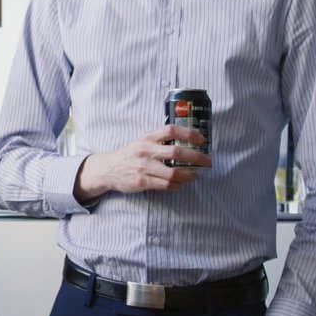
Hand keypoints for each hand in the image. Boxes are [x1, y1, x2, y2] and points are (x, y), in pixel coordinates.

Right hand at [73, 126, 208, 201]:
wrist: (108, 169)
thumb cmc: (130, 154)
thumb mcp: (143, 141)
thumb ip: (160, 140)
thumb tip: (186, 141)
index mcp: (147, 137)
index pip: (171, 130)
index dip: (189, 133)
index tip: (202, 139)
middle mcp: (146, 150)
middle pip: (176, 152)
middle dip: (196, 157)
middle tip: (207, 161)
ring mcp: (143, 167)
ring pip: (173, 173)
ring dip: (188, 175)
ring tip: (195, 175)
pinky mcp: (142, 181)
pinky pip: (164, 185)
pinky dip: (176, 185)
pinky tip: (180, 184)